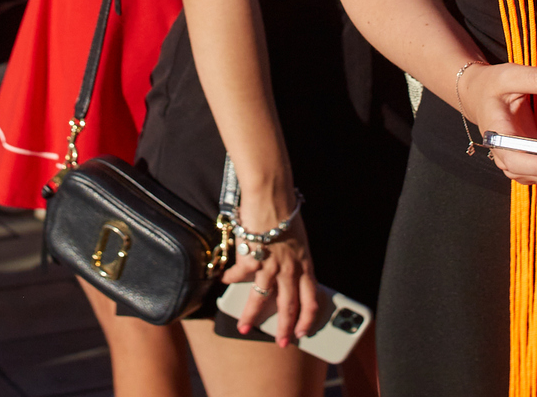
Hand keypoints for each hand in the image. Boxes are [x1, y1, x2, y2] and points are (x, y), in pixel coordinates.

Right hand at [221, 212, 320, 345]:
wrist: (270, 193)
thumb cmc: (284, 210)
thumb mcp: (297, 238)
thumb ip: (293, 257)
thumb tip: (288, 272)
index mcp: (305, 262)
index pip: (312, 298)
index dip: (308, 318)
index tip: (304, 331)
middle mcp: (290, 267)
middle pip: (289, 305)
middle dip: (285, 328)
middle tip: (282, 343)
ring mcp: (270, 264)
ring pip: (262, 298)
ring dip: (251, 316)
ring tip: (243, 328)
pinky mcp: (251, 257)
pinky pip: (239, 275)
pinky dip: (230, 279)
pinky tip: (225, 281)